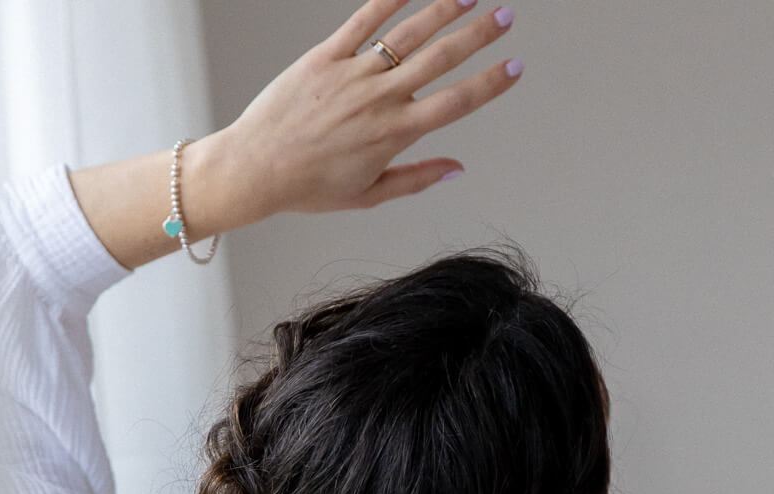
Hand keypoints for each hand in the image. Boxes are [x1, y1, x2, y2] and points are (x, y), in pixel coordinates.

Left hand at [214, 0, 521, 219]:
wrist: (257, 167)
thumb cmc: (310, 187)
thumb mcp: (369, 195)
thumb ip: (416, 178)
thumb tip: (457, 168)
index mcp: (395, 135)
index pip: (456, 103)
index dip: (490, 84)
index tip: (516, 68)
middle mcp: (380, 99)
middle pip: (441, 59)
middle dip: (479, 36)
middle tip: (506, 17)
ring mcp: (353, 74)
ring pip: (408, 34)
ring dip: (444, 9)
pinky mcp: (325, 56)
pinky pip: (363, 20)